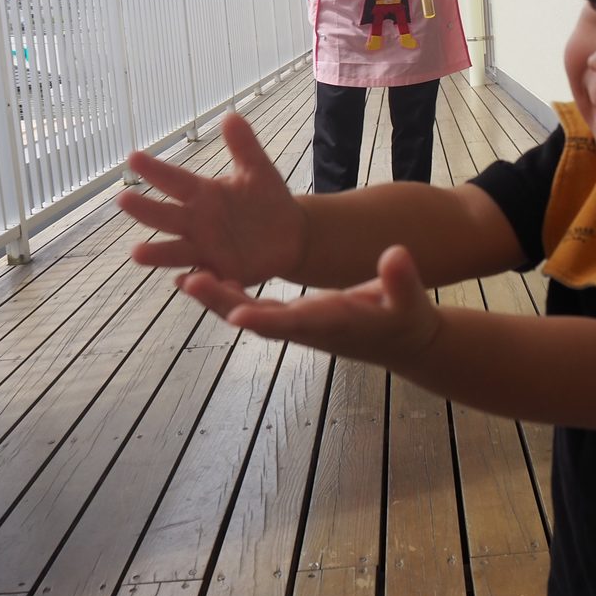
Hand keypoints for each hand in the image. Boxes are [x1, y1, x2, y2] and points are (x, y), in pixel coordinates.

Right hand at [117, 113, 307, 286]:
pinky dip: (193, 280)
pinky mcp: (220, 272)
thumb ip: (244, 146)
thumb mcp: (258, 170)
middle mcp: (195, 222)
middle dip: (145, 209)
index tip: (133, 157)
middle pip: (166, 216)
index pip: (174, 180)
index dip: (156, 170)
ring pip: (176, 251)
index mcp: (202, 194)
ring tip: (136, 252)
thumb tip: (231, 114)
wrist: (289, 234)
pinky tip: (182, 282)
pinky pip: (204, 277)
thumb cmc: (266, 199)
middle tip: (122, 200)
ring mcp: (205, 249)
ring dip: (157, 252)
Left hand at [180, 245, 440, 371]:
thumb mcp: (410, 300)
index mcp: (333, 323)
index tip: (238, 312)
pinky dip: (229, 295)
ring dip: (217, 299)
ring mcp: (297, 324)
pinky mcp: (294, 317)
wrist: (402, 340)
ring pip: (249, 314)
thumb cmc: (407, 318)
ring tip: (185, 277)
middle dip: (224, 303)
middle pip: (258, 320)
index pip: (295, 323)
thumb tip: (396, 254)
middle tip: (190, 280)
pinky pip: (254, 308)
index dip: (266, 319)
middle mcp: (307, 327)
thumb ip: (402, 279)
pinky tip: (205, 278)